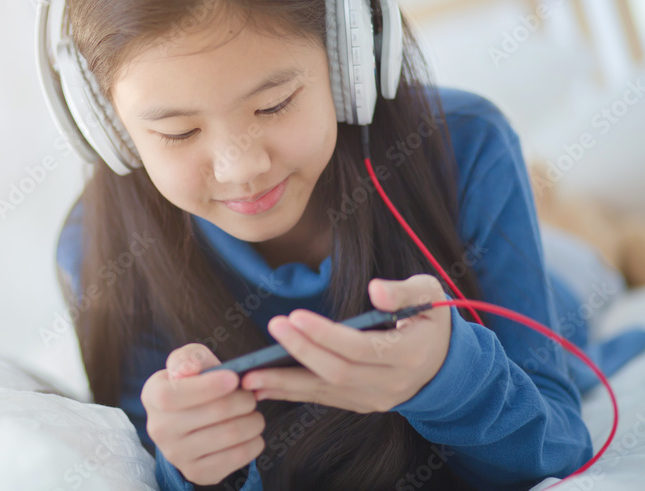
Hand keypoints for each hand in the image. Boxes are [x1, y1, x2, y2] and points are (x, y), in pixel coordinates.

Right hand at [140, 343, 265, 485]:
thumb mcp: (188, 361)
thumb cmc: (193, 383)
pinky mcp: (196, 473)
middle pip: (214, 412)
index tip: (234, 378)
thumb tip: (190, 368)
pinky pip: (237, 458)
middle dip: (243, 400)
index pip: (177, 394)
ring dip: (253, 421)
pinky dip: (253, 442)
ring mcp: (176, 454)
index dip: (210, 385)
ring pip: (230, 435)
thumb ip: (189, 357)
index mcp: (153, 395)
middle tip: (251, 396)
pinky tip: (251, 433)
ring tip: (254, 414)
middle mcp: (159, 428)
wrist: (190, 421)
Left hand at [239, 274, 450, 412]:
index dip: (326, 335)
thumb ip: (403, 291)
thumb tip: (375, 290)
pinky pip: (323, 399)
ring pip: (325, 392)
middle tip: (273, 327)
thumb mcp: (429, 294)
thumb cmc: (430, 319)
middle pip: (338, 372)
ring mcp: (375, 399)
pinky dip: (292, 392)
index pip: (360, 349)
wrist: (445, 363)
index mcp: (409, 355)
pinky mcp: (361, 404)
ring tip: (250, 375)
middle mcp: (391, 384)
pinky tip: (264, 386)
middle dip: (301, 351)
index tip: (295, 316)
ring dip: (285, 383)